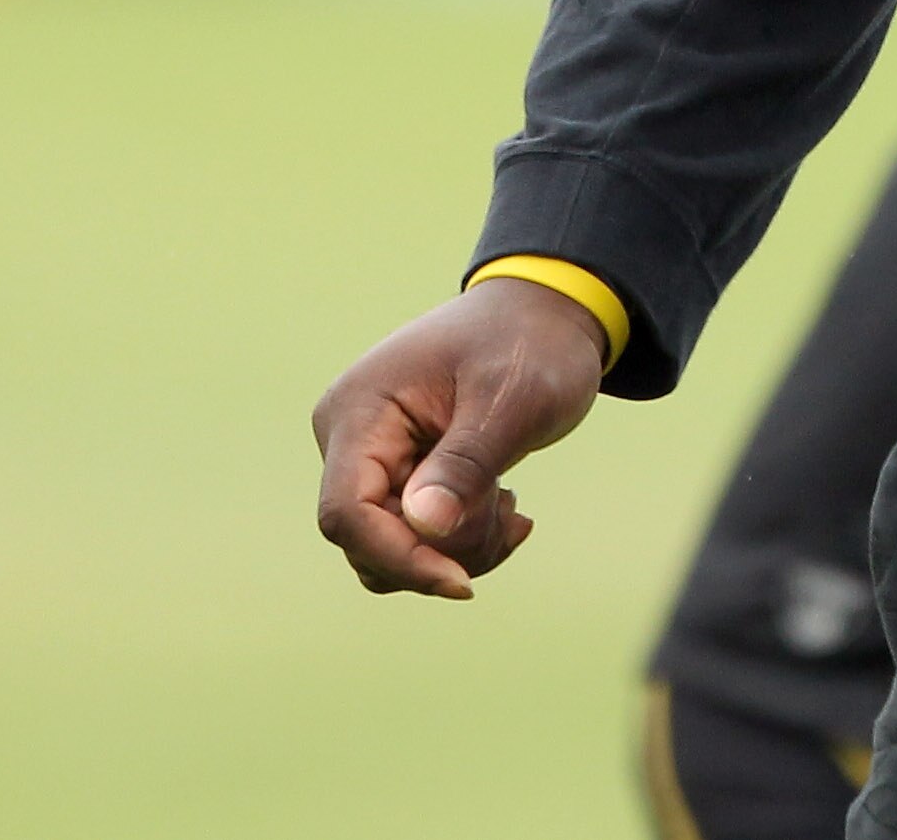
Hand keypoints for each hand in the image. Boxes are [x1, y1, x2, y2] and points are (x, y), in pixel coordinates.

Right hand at [311, 279, 608, 598]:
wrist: (548, 313)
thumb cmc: (533, 343)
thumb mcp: (514, 397)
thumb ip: (468, 461)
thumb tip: (422, 525)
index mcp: (361, 408)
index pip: (348, 512)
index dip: (399, 557)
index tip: (463, 583)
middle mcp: (351, 435)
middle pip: (370, 541)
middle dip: (443, 550)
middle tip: (511, 512)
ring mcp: (372, 456)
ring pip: (393, 550)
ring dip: (457, 549)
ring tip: (511, 505)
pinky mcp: (397, 473)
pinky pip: (413, 538)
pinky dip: (460, 540)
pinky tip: (506, 508)